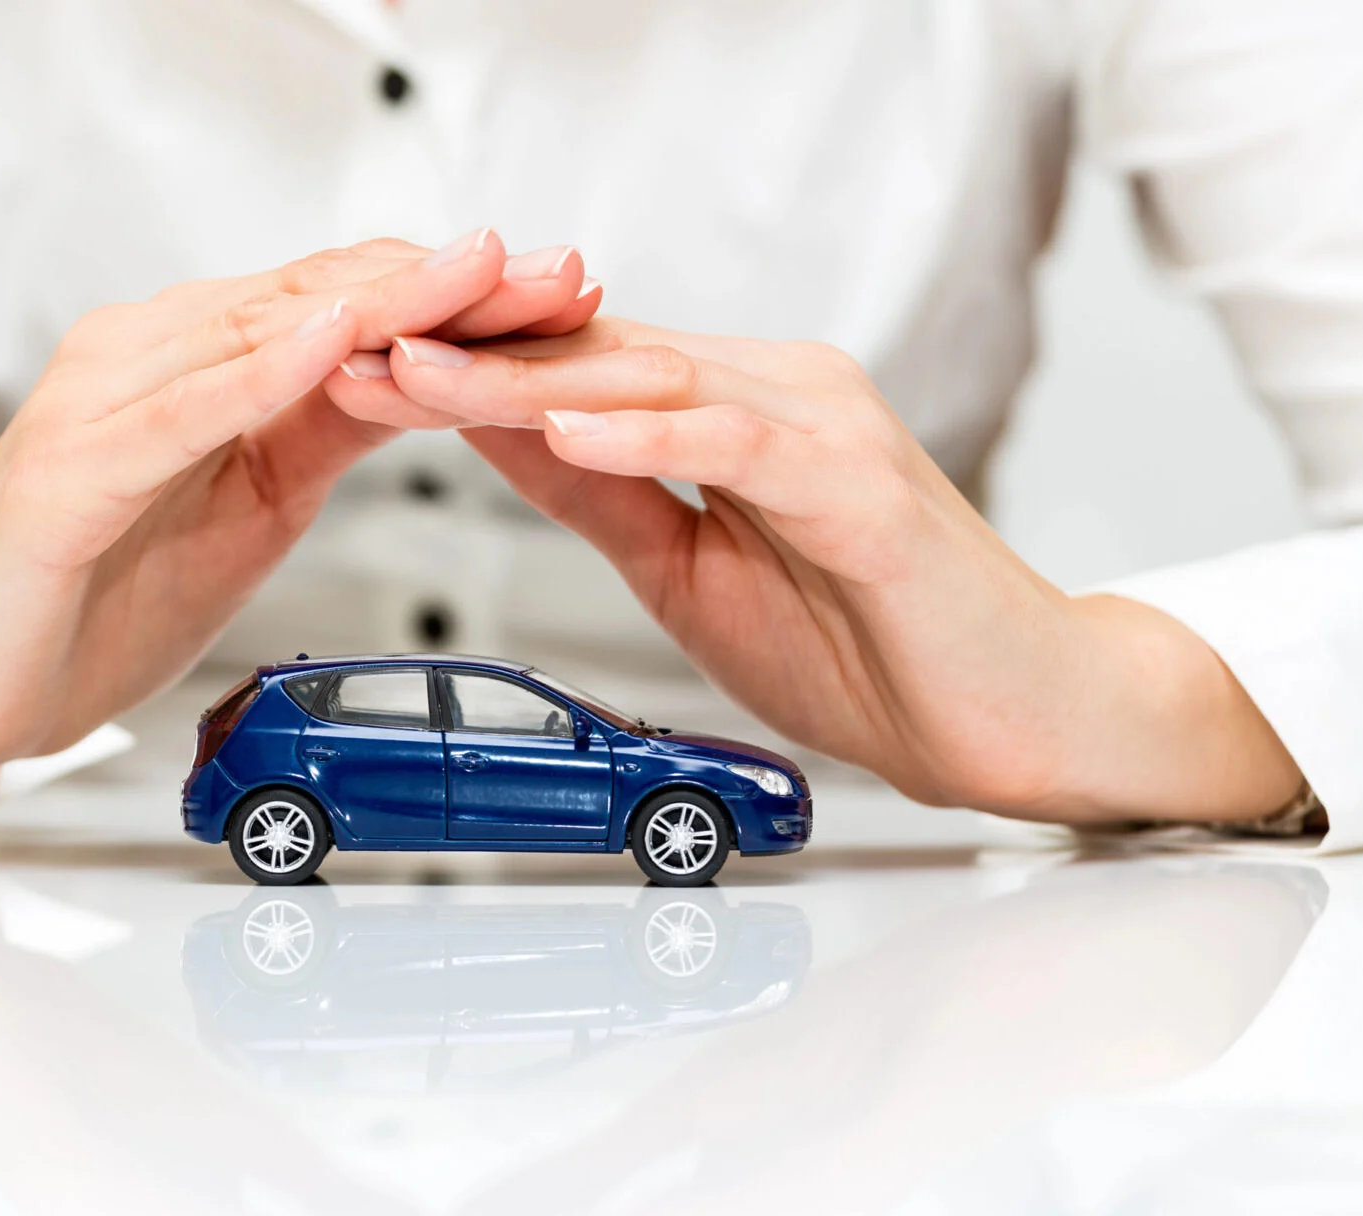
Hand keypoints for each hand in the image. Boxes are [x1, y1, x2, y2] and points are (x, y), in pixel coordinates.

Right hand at [0, 232, 598, 815]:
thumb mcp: (246, 509)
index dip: (463, 295)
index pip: (349, 306)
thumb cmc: (85, 593)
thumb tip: (416, 383)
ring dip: (383, 304)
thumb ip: (316, 433)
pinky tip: (327, 346)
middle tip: (562, 270)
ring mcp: (105, 401)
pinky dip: (256, 376)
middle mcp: (152, 356)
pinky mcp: (68, 469)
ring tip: (479, 274)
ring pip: (262, 333)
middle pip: (325, 297)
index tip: (566, 293)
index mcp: (201, 367)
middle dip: (454, 284)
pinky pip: (178, 410)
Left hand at [327, 318, 1301, 823]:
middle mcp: (774, 396)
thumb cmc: (871, 650)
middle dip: (464, 357)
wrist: (1011, 720)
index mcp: (728, 415)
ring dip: (525, 379)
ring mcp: (822, 429)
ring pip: (652, 382)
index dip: (462, 372)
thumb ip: (605, 495)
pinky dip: (652, 431)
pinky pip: (740, 443)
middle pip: (596, 358)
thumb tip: (503, 434)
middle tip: (351, 348)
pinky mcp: (862, 485)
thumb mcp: (689, 573)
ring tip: (421, 375)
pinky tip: (571, 428)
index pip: (574, 373)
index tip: (357, 375)